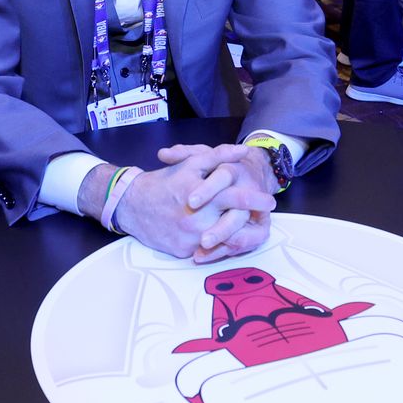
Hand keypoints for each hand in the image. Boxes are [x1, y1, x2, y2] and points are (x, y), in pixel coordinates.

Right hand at [112, 147, 275, 261]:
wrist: (131, 206)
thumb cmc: (164, 182)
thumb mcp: (190, 163)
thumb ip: (218, 155)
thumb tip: (243, 151)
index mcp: (201, 195)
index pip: (236, 198)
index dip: (257, 199)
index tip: (270, 200)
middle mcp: (197, 219)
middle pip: (234, 223)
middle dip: (253, 221)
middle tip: (266, 217)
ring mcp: (190, 238)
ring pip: (224, 241)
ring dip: (239, 235)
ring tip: (249, 228)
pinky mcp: (183, 251)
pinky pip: (207, 252)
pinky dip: (218, 246)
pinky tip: (225, 239)